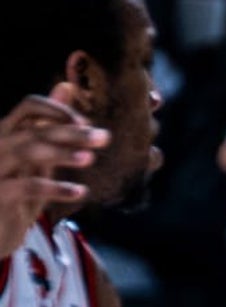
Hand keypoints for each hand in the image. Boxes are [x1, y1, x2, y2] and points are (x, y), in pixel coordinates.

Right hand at [0, 91, 107, 256]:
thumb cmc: (18, 190)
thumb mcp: (38, 156)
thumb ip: (51, 125)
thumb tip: (67, 86)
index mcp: (8, 132)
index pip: (29, 106)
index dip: (58, 110)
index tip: (87, 122)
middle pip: (35, 129)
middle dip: (71, 132)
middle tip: (104, 138)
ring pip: (28, 151)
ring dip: (62, 154)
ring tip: (90, 159)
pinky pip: (26, 186)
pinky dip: (55, 188)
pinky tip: (80, 192)